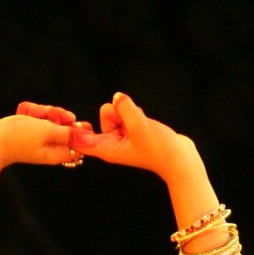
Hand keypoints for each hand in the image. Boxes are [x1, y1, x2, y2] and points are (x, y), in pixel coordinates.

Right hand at [0, 106, 86, 169]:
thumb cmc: (17, 137)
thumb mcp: (46, 131)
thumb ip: (67, 133)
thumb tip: (87, 138)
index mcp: (55, 152)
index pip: (75, 142)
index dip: (76, 129)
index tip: (70, 120)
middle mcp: (47, 147)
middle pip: (62, 127)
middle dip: (56, 115)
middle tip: (49, 114)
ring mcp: (35, 139)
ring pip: (48, 118)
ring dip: (41, 110)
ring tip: (30, 112)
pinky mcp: (25, 130)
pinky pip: (34, 116)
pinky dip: (30, 111)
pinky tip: (22, 111)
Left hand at [68, 93, 192, 178]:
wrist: (178, 158)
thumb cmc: (159, 149)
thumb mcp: (140, 126)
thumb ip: (125, 109)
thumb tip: (117, 96)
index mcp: (108, 149)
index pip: (81, 141)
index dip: (76, 130)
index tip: (74, 121)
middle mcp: (112, 143)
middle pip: (104, 114)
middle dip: (118, 112)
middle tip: (131, 123)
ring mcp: (123, 137)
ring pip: (117, 110)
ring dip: (129, 112)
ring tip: (141, 124)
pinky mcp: (133, 130)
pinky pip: (128, 112)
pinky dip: (136, 113)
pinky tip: (145, 124)